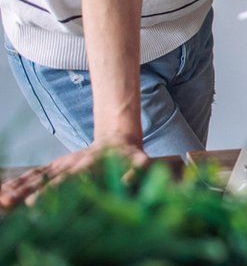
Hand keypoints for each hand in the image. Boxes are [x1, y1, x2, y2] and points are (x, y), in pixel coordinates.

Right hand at [0, 140, 146, 209]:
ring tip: (2, 201)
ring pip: (36, 177)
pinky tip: (2, 195)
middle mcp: (71, 164)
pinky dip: (17, 184)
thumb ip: (136, 170)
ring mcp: (61, 165)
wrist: (117, 139)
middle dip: (28, 191)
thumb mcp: (139, 161)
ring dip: (18, 188)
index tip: (35, 201)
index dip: (53, 189)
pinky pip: (33, 176)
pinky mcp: (54, 168)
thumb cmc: (129, 156)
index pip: (69, 178)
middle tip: (9, 202)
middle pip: (46, 179)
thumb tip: (131, 180)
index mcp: (90, 163)